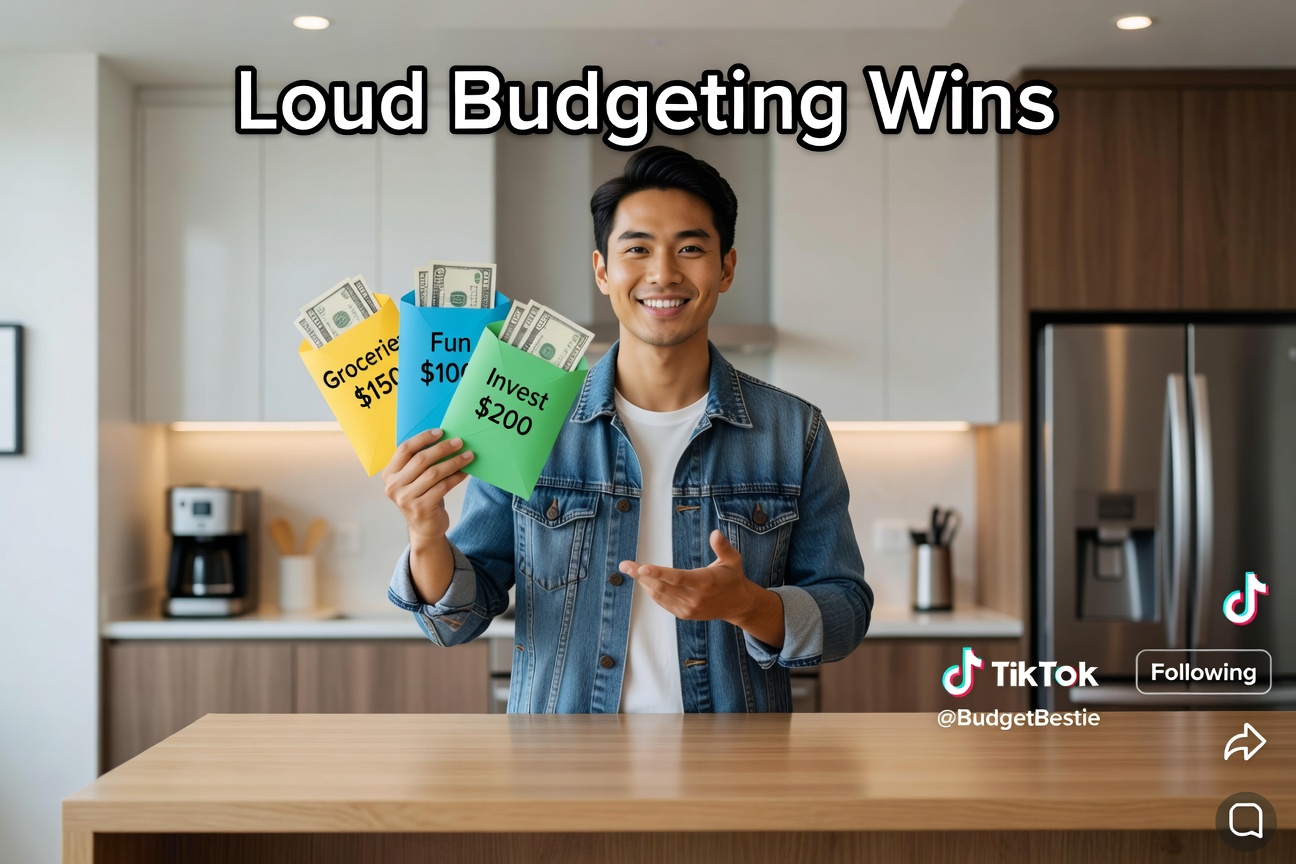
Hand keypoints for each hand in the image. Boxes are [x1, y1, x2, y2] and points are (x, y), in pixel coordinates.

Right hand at [381, 428, 473, 541]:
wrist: (425, 528)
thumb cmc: (422, 496)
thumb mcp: (414, 479)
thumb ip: (420, 462)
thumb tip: (445, 437)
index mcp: (389, 474)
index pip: (405, 449)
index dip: (423, 438)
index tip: (441, 432)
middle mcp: (393, 486)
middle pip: (421, 460)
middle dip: (443, 448)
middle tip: (460, 442)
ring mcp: (406, 498)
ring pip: (434, 473)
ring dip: (454, 462)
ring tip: (468, 456)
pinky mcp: (421, 508)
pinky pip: (443, 487)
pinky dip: (456, 477)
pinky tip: (465, 472)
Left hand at [619, 529, 758, 623]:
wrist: (738, 605)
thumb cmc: (733, 578)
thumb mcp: (732, 560)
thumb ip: (722, 547)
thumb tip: (715, 532)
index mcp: (705, 582)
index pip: (677, 577)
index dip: (658, 572)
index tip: (641, 567)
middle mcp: (695, 598)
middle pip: (662, 587)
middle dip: (641, 575)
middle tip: (624, 565)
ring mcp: (688, 608)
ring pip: (659, 595)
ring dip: (643, 582)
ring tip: (631, 570)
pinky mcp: (684, 614)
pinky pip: (663, 603)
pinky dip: (652, 591)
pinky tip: (645, 581)